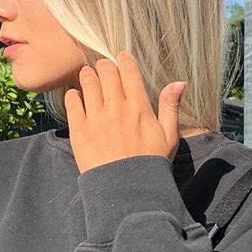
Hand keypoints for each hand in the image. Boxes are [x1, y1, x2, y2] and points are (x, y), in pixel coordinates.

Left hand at [64, 50, 186, 173]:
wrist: (127, 192)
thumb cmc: (149, 166)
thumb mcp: (168, 137)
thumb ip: (170, 107)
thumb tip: (180, 82)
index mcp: (139, 106)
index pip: (127, 68)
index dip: (123, 60)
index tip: (120, 60)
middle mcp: (116, 107)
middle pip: (105, 70)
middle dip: (104, 66)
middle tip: (103, 72)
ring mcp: (96, 118)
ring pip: (87, 80)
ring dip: (88, 76)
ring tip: (89, 81)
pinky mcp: (79, 131)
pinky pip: (72, 100)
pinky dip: (73, 95)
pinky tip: (77, 99)